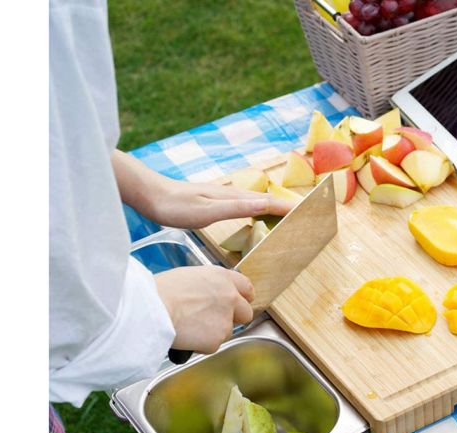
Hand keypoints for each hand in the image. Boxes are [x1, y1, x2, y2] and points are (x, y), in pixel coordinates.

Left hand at [112, 150, 292, 228]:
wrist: (151, 195)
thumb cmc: (176, 206)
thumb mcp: (208, 211)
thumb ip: (237, 208)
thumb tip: (265, 205)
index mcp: (232, 197)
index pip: (266, 202)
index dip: (286, 207)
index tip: (305, 212)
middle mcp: (230, 194)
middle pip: (263, 199)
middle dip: (283, 206)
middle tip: (301, 214)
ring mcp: (221, 196)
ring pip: (253, 201)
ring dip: (270, 207)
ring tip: (283, 214)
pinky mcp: (212, 201)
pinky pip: (241, 205)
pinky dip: (254, 209)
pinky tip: (250, 214)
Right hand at [152, 266, 253, 352]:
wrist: (153, 308)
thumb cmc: (162, 290)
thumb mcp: (189, 276)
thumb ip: (208, 286)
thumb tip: (208, 296)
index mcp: (223, 278)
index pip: (247, 288)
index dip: (243, 298)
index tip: (238, 303)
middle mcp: (230, 297)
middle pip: (245, 313)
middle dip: (233, 318)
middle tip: (213, 321)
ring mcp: (225, 320)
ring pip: (227, 332)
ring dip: (213, 332)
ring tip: (191, 327)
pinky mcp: (216, 340)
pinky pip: (212, 345)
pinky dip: (201, 345)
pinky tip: (186, 336)